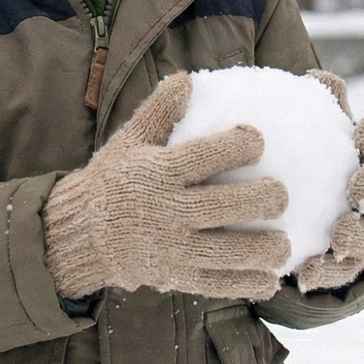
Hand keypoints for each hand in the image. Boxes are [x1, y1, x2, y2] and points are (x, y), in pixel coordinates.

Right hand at [44, 72, 290, 301]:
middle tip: (281, 194)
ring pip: (228, 251)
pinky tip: (268, 280)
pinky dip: (246, 284)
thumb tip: (186, 79)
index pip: (207, 156)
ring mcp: (172, 248)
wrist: (80, 234)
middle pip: (226, 206)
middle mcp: (168, 210)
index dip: (241, 145)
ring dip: (264, 248)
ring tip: (283, 244)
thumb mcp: (129, 141)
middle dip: (264, 199)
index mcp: (159, 172)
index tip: (257, 140)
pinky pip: (216, 284)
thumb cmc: (112, 181)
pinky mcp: (174, 277)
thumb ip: (159, 111)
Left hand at [296, 70, 363, 292]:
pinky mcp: (346, 269)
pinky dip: (325, 274)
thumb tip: (315, 75)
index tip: (362, 128)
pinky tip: (304, 275)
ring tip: (338, 234)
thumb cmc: (321, 166)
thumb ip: (324, 109)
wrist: (316, 221)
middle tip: (358, 180)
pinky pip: (338, 274)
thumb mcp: (321, 138)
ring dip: (357, 235)